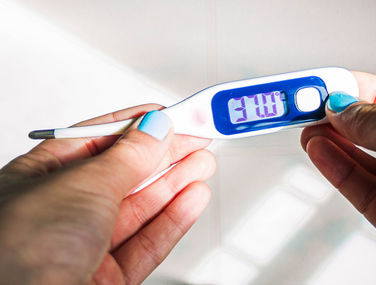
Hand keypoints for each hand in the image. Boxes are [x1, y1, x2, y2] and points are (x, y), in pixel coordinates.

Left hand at [0, 104, 215, 283]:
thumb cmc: (19, 252)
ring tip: (203, 163)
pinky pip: (148, 243)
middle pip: (124, 175)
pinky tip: (192, 197)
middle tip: (196, 137)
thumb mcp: (82, 186)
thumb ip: (126, 157)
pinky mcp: (108, 278)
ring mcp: (85, 247)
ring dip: (176, 184)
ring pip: (140, 209)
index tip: (171, 116)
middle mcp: (61, 212)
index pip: (96, 141)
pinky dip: (174, 219)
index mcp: (39, 179)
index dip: (137, 126)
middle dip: (164, 154)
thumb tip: (155, 128)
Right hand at [302, 72, 375, 283]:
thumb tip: (343, 108)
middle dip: (343, 116)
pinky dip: (339, 170)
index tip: (329, 84)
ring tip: (307, 127)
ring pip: (370, 162)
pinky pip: (365, 191)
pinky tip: (320, 152)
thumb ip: (375, 118)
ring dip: (335, 142)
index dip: (363, 89)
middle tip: (308, 104)